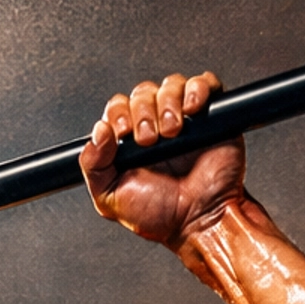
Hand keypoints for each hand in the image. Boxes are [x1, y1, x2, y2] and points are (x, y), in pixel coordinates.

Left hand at [80, 73, 244, 250]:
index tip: (124, 133)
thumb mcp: (111, 198)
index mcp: (130, 143)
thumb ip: (93, 167)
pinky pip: (205, 83)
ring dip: (168, 103)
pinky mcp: (211, 115)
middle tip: (149, 141)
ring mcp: (184, 118)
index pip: (118, 107)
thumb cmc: (161, 215)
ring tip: (172, 132)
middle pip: (143, 93)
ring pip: (171, 85)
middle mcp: (156, 126)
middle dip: (143, 112)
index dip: (119, 113)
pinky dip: (197, 89)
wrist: (200, 219)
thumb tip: (98, 132)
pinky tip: (192, 110)